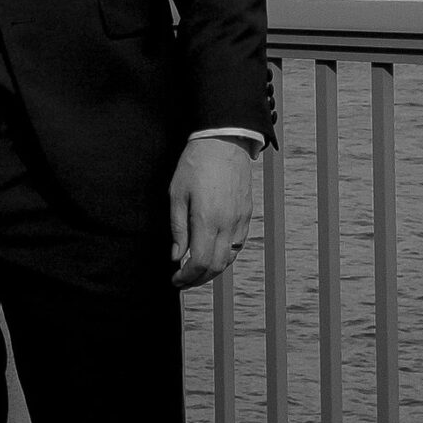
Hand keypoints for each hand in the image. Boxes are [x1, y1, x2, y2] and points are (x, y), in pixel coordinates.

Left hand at [169, 138, 253, 288]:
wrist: (224, 141)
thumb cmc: (196, 163)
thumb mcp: (177, 194)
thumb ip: (177, 228)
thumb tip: (177, 255)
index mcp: (207, 219)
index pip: (200, 262)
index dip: (187, 277)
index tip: (175, 279)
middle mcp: (228, 223)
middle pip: (216, 266)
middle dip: (198, 279)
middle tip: (183, 280)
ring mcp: (240, 219)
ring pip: (229, 258)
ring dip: (213, 270)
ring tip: (196, 270)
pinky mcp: (247, 214)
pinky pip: (237, 244)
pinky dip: (225, 255)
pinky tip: (212, 253)